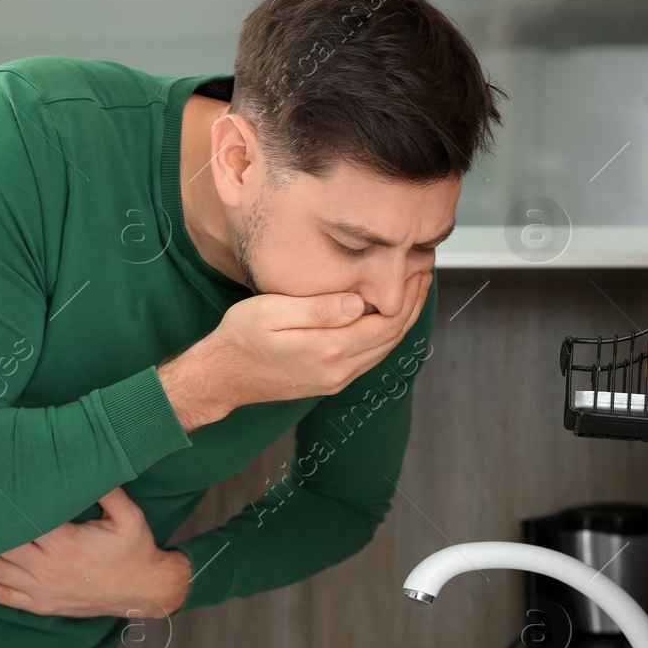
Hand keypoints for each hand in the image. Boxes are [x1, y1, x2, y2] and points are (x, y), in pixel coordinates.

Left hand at [0, 487, 191, 617]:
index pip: (23, 520)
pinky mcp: (39, 604)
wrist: (146, 591)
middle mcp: (47, 568)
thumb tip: (93, 456)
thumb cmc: (135, 550)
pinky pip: (1, 596)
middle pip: (2, 543)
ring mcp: (40, 589)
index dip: (1, 504)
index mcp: (66, 543)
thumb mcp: (130, 517)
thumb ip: (109, 490)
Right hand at [158, 269, 431, 431]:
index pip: (386, 321)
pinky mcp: (331, 381)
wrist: (223, 377)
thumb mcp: (272, 313)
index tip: (417, 265)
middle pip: (393, 336)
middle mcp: (340, 369)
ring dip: (404, 319)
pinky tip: (387, 316)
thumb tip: (361, 303)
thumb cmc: (241, 337)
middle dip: (413, 303)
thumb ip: (318, 309)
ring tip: (414, 290)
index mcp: (329, 349)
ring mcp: (337, 379)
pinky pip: (371, 358)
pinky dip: (387, 335)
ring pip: (385, 349)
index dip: (408, 293)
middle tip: (424, 271)